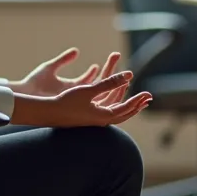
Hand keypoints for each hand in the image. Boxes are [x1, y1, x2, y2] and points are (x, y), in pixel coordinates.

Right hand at [10, 72, 152, 127]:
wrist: (48, 113)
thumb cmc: (67, 102)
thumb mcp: (90, 90)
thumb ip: (110, 82)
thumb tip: (129, 75)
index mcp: (104, 116)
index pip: (126, 108)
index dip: (138, 100)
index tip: (148, 94)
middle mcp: (101, 120)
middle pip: (124, 113)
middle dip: (136, 105)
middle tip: (148, 98)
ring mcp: (94, 120)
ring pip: (116, 113)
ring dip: (127, 104)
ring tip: (136, 99)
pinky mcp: (87, 117)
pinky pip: (107, 111)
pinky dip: (115, 104)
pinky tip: (115, 101)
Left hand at [12, 48, 120, 97]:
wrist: (24, 94)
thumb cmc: (34, 82)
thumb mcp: (51, 67)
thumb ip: (64, 59)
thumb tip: (77, 51)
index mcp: (72, 86)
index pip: (93, 78)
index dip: (104, 68)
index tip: (114, 55)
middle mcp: (76, 93)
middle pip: (99, 82)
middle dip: (110, 68)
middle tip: (117, 54)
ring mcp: (76, 98)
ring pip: (98, 87)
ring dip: (108, 74)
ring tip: (115, 61)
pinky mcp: (73, 100)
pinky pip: (91, 93)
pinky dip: (99, 82)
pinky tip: (106, 69)